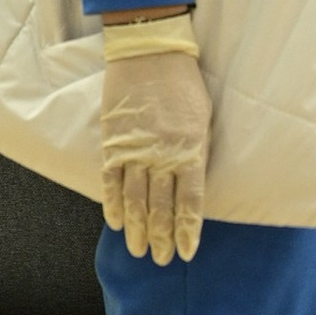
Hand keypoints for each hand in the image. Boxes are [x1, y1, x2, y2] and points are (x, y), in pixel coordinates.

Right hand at [99, 20, 208, 264]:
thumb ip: (199, 152)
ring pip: (134, 199)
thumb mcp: (204, 119)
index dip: (187, 231)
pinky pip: (111, 180)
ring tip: (139, 251)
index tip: (186, 253)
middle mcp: (162, 156)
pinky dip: (112, 204)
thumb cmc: (185, 85)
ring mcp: (135, 150)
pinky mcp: (113, 142)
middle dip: (162, 237)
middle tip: (160, 260)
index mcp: (190, 151)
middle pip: (161, 207)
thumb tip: (194, 184)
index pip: (190, 202)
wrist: (149, 54)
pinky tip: (116, 224)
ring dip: (138, 228)